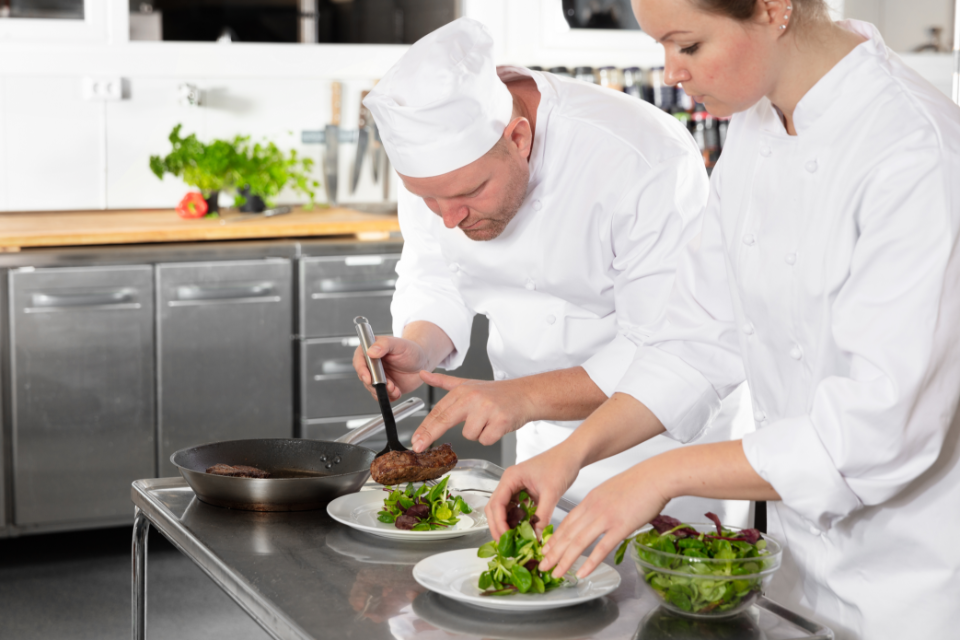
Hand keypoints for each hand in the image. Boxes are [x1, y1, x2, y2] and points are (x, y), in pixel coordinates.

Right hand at [352, 336, 429, 400]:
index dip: (362, 370)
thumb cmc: (410, 350)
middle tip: (388, 384)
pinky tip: (397, 391)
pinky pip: (381, 395)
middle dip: (375, 384)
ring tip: (395, 387)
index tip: (368, 378)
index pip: (359, 360)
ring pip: (372, 388)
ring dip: (383, 391)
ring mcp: (377, 377)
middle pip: (364, 377)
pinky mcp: (384, 387)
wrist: (422, 363)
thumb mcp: (399, 344)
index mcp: (371, 350)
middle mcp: (372, 365)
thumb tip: (371, 351)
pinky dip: (389, 396)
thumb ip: (384, 345)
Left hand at [410, 372, 534, 451]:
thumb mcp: (468, 383)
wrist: (526, 394)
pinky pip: (485, 440)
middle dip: (429, 435)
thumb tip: (422, 374)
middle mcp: (473, 397)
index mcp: (463, 390)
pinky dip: (490, 437)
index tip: (415, 440)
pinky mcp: (500, 420)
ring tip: (488, 421)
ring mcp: (487, 409)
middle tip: (419, 447)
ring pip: (469, 434)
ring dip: (477, 433)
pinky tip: (497, 426)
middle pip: (444, 420)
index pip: (438, 411)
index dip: (424, 427)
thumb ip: (443, 382)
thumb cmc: (497, 393)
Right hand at [484, 445, 580, 540]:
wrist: (572, 455)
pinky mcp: (524, 491)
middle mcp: (510, 482)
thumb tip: (535, 536)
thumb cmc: (561, 465)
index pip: (497, 503)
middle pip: (495, 507)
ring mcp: (516, 486)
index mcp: (511, 478)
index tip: (505, 538)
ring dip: (507, 524)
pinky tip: (524, 529)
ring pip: (504, 509)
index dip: (499, 522)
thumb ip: (542, 515)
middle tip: (506, 544)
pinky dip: (517, 520)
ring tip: (514, 540)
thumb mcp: (551, 492)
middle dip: (498, 526)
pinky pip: (515, 508)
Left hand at [539, 461, 669, 580]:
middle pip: (568, 534)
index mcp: (590, 500)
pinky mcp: (620, 526)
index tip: (546, 549)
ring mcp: (605, 518)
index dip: (555, 538)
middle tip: (542, 565)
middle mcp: (593, 509)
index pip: (567, 522)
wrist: (656, 476)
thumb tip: (598, 516)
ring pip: (579, 542)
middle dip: (553, 552)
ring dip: (565, 560)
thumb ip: (601, 504)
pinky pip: (601, 548)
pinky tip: (581, 573)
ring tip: (556, 573)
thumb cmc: (639, 483)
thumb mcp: (611, 490)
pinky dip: (589, 563)